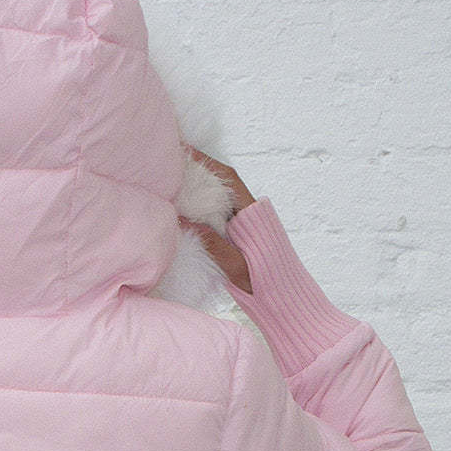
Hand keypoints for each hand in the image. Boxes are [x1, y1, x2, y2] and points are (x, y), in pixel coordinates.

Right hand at [181, 145, 255, 294]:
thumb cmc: (263, 283)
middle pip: (220, 184)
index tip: (185, 151)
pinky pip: (213, 215)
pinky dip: (197, 208)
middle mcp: (246, 214)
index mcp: (252, 214)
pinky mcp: (234, 236)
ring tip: (169, 181)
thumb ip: (212, 242)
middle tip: (169, 163)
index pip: (228, 180)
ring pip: (215, 199)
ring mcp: (240, 224)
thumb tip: (183, 219)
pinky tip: (179, 208)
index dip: (207, 163)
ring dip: (195, 189)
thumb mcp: (235, 265)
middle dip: (197, 171)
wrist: (281, 299)